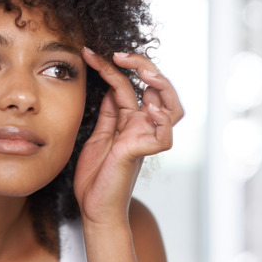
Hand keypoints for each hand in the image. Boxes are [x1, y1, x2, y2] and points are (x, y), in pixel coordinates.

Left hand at [74, 48, 183, 226]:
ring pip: (172, 107)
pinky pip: (164, 135)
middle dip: (144, 66)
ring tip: (143, 73)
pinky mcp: (142, 153)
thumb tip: (110, 85)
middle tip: (120, 55)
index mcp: (130, 120)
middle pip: (159, 89)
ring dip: (161, 86)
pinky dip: (161, 120)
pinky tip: (148, 109)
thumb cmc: (96, 176)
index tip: (90, 53)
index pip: (129, 84)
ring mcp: (145, 139)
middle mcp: (142, 126)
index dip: (113, 66)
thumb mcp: (98, 135)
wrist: (93, 208)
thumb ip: (108, 112)